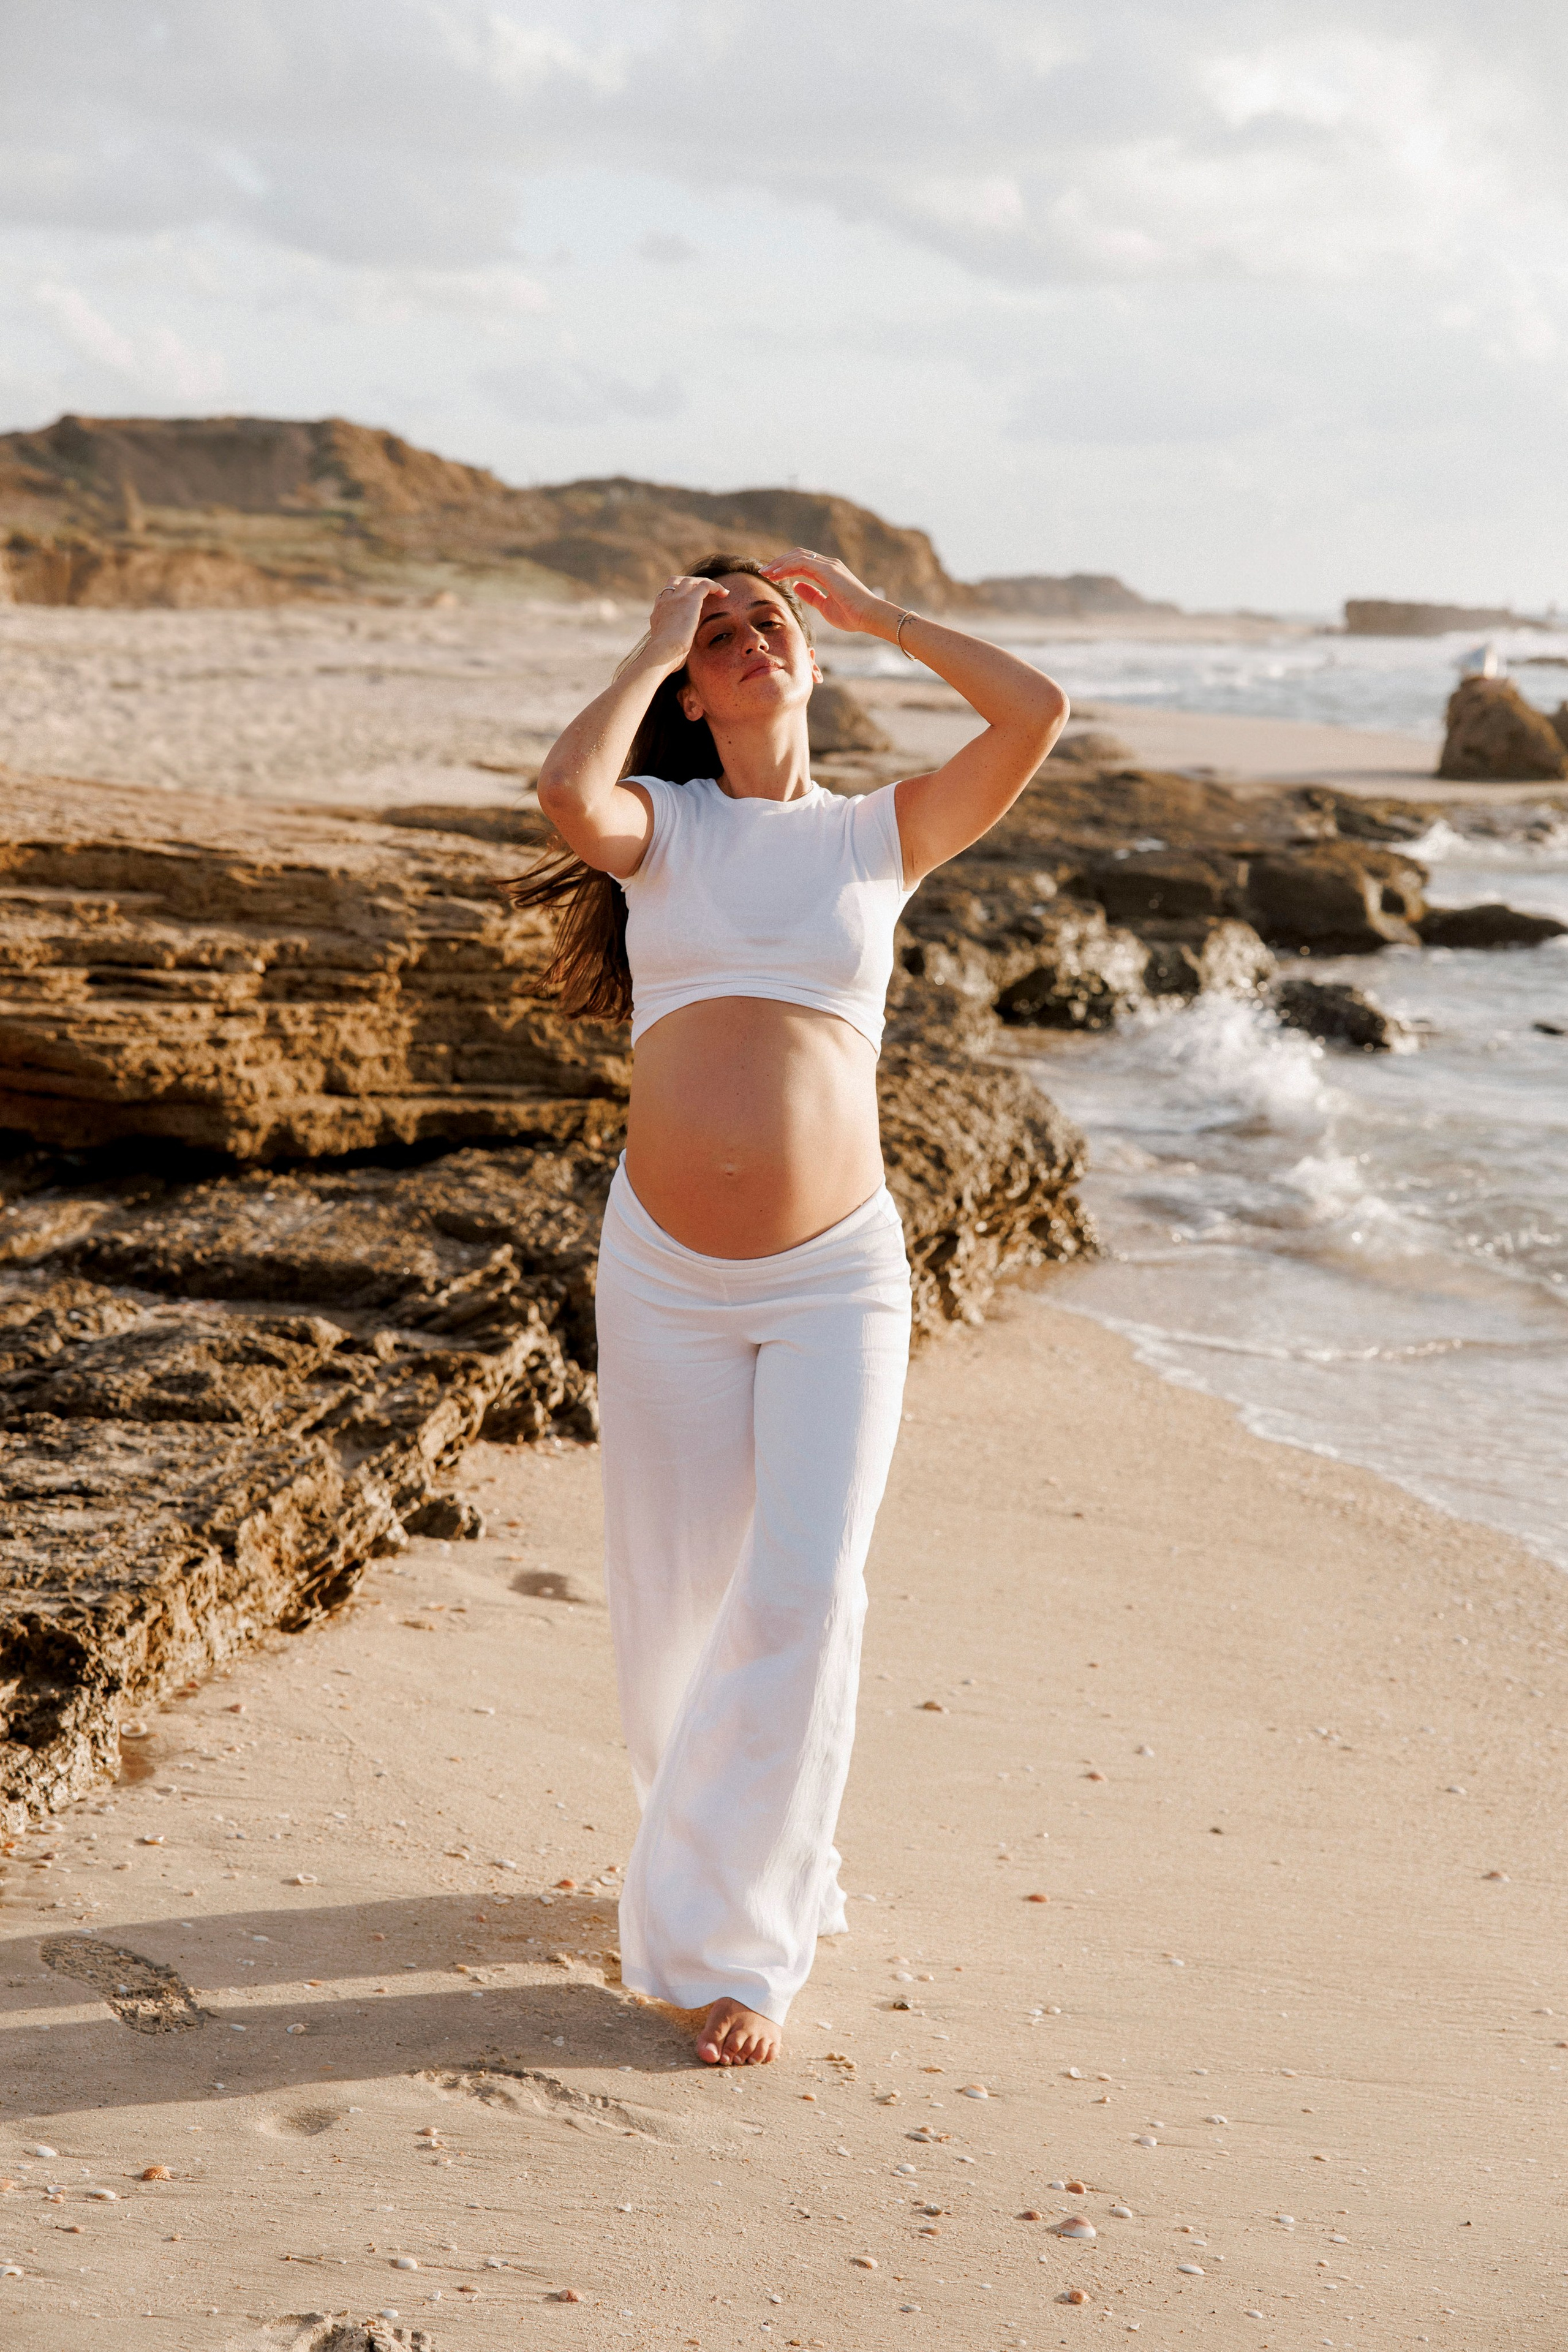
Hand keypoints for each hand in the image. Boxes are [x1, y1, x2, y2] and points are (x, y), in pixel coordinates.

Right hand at [643, 573, 725, 669]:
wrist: (663, 652)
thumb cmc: (664, 659)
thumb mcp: (667, 652)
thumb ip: (672, 651)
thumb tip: (676, 662)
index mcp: (658, 614)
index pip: (665, 597)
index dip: (676, 597)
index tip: (688, 605)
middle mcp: (665, 602)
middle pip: (674, 582)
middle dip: (688, 583)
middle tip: (702, 592)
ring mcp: (676, 598)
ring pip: (690, 580)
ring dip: (704, 583)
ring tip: (718, 592)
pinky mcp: (690, 598)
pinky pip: (705, 584)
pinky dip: (716, 586)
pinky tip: (725, 593)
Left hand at [758, 548, 887, 635]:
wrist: (869, 616)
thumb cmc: (852, 615)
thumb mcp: (825, 606)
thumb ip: (811, 595)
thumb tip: (796, 586)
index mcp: (828, 572)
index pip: (802, 563)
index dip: (785, 568)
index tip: (771, 576)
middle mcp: (828, 565)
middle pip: (797, 556)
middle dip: (779, 562)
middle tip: (764, 572)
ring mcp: (829, 565)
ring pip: (798, 556)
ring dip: (780, 563)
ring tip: (766, 572)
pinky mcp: (828, 570)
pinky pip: (802, 563)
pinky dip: (787, 566)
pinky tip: (776, 574)